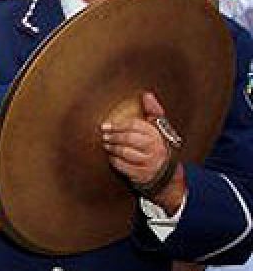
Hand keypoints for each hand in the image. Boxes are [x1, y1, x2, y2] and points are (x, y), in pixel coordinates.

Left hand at [102, 93, 185, 211]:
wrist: (167, 176)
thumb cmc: (158, 147)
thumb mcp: (159, 130)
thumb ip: (153, 112)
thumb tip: (146, 95)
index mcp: (158, 135)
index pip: (135, 125)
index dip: (118, 125)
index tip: (106, 125)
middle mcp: (155, 148)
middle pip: (129, 138)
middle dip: (114, 136)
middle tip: (104, 136)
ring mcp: (149, 163)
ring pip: (125, 152)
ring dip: (112, 148)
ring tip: (106, 145)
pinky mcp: (142, 175)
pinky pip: (123, 166)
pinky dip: (114, 160)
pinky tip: (111, 157)